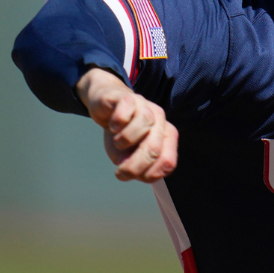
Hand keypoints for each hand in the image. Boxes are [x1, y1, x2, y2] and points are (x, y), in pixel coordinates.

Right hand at [75, 68, 178, 182]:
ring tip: (117, 140)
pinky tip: (112, 125)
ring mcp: (146, 106)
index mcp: (166, 137)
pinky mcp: (128, 98)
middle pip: (154, 149)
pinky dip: (115, 124)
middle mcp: (160, 120)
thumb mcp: (127, 156)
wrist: (105, 106)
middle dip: (134, 165)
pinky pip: (124, 114)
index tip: (133, 174)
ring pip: (142, 127)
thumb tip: (130, 171)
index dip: (149, 175)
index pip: (168, 163)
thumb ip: (134, 166)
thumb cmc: (120, 134)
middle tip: (120, 168)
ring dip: (123, 141)